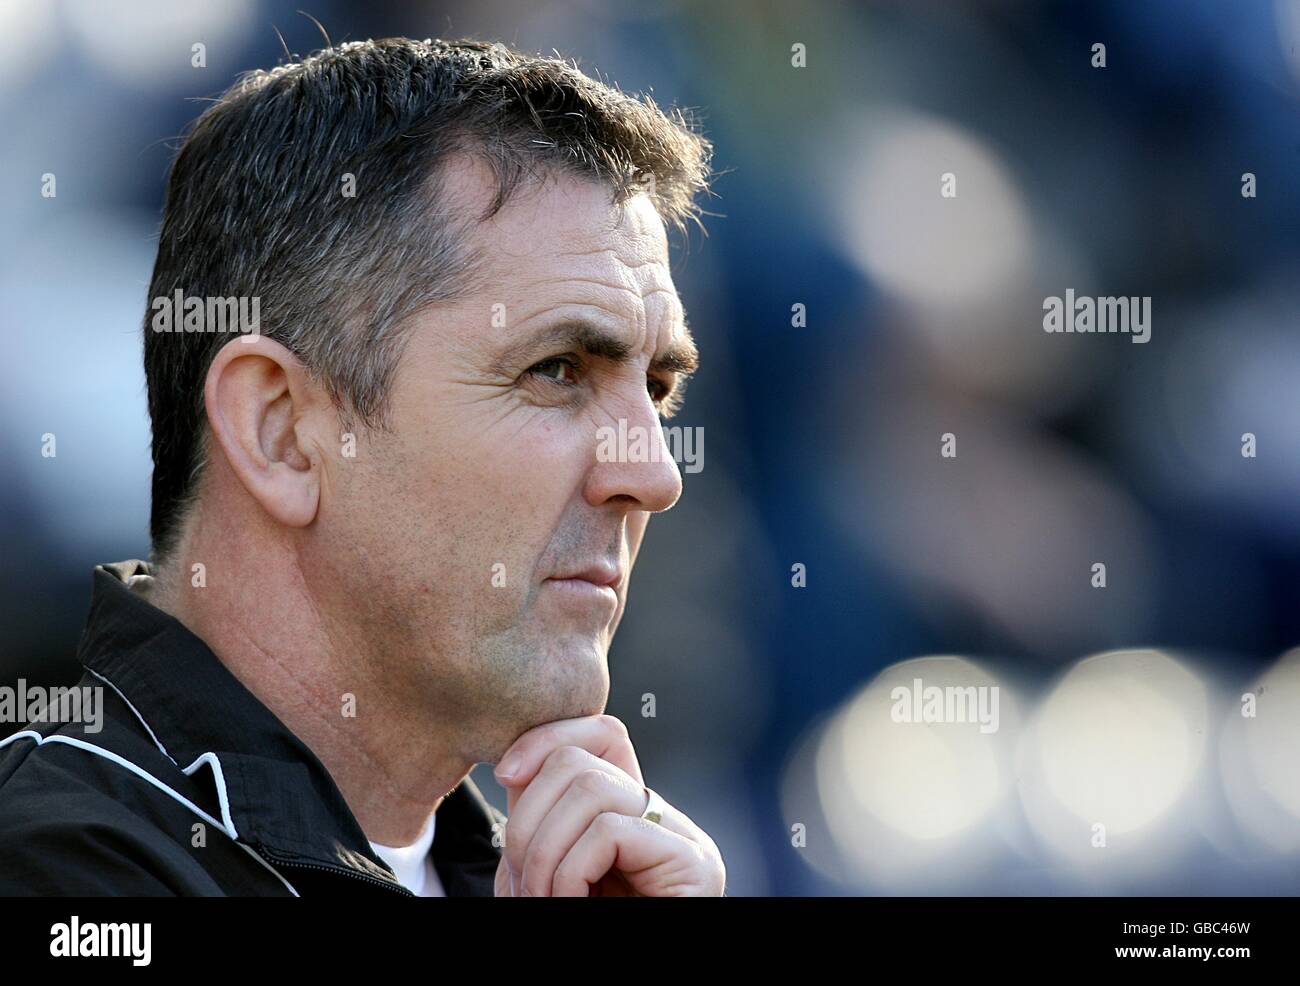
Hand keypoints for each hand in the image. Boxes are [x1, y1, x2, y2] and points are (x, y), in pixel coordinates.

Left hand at [491, 714, 724, 895]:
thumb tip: (516, 767)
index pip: (600, 735)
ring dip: (543, 852)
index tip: (503, 774)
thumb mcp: (544, 877)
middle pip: (581, 757)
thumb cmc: (575, 940)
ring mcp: (684, 839)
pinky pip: (609, 831)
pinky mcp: (695, 865)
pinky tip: (572, 907)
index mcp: (630, 816)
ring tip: (545, 902)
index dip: (546, 737)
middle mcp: (664, 820)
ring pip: (589, 788)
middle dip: (528, 816)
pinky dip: (570, 872)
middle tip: (524, 884)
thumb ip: (540, 825)